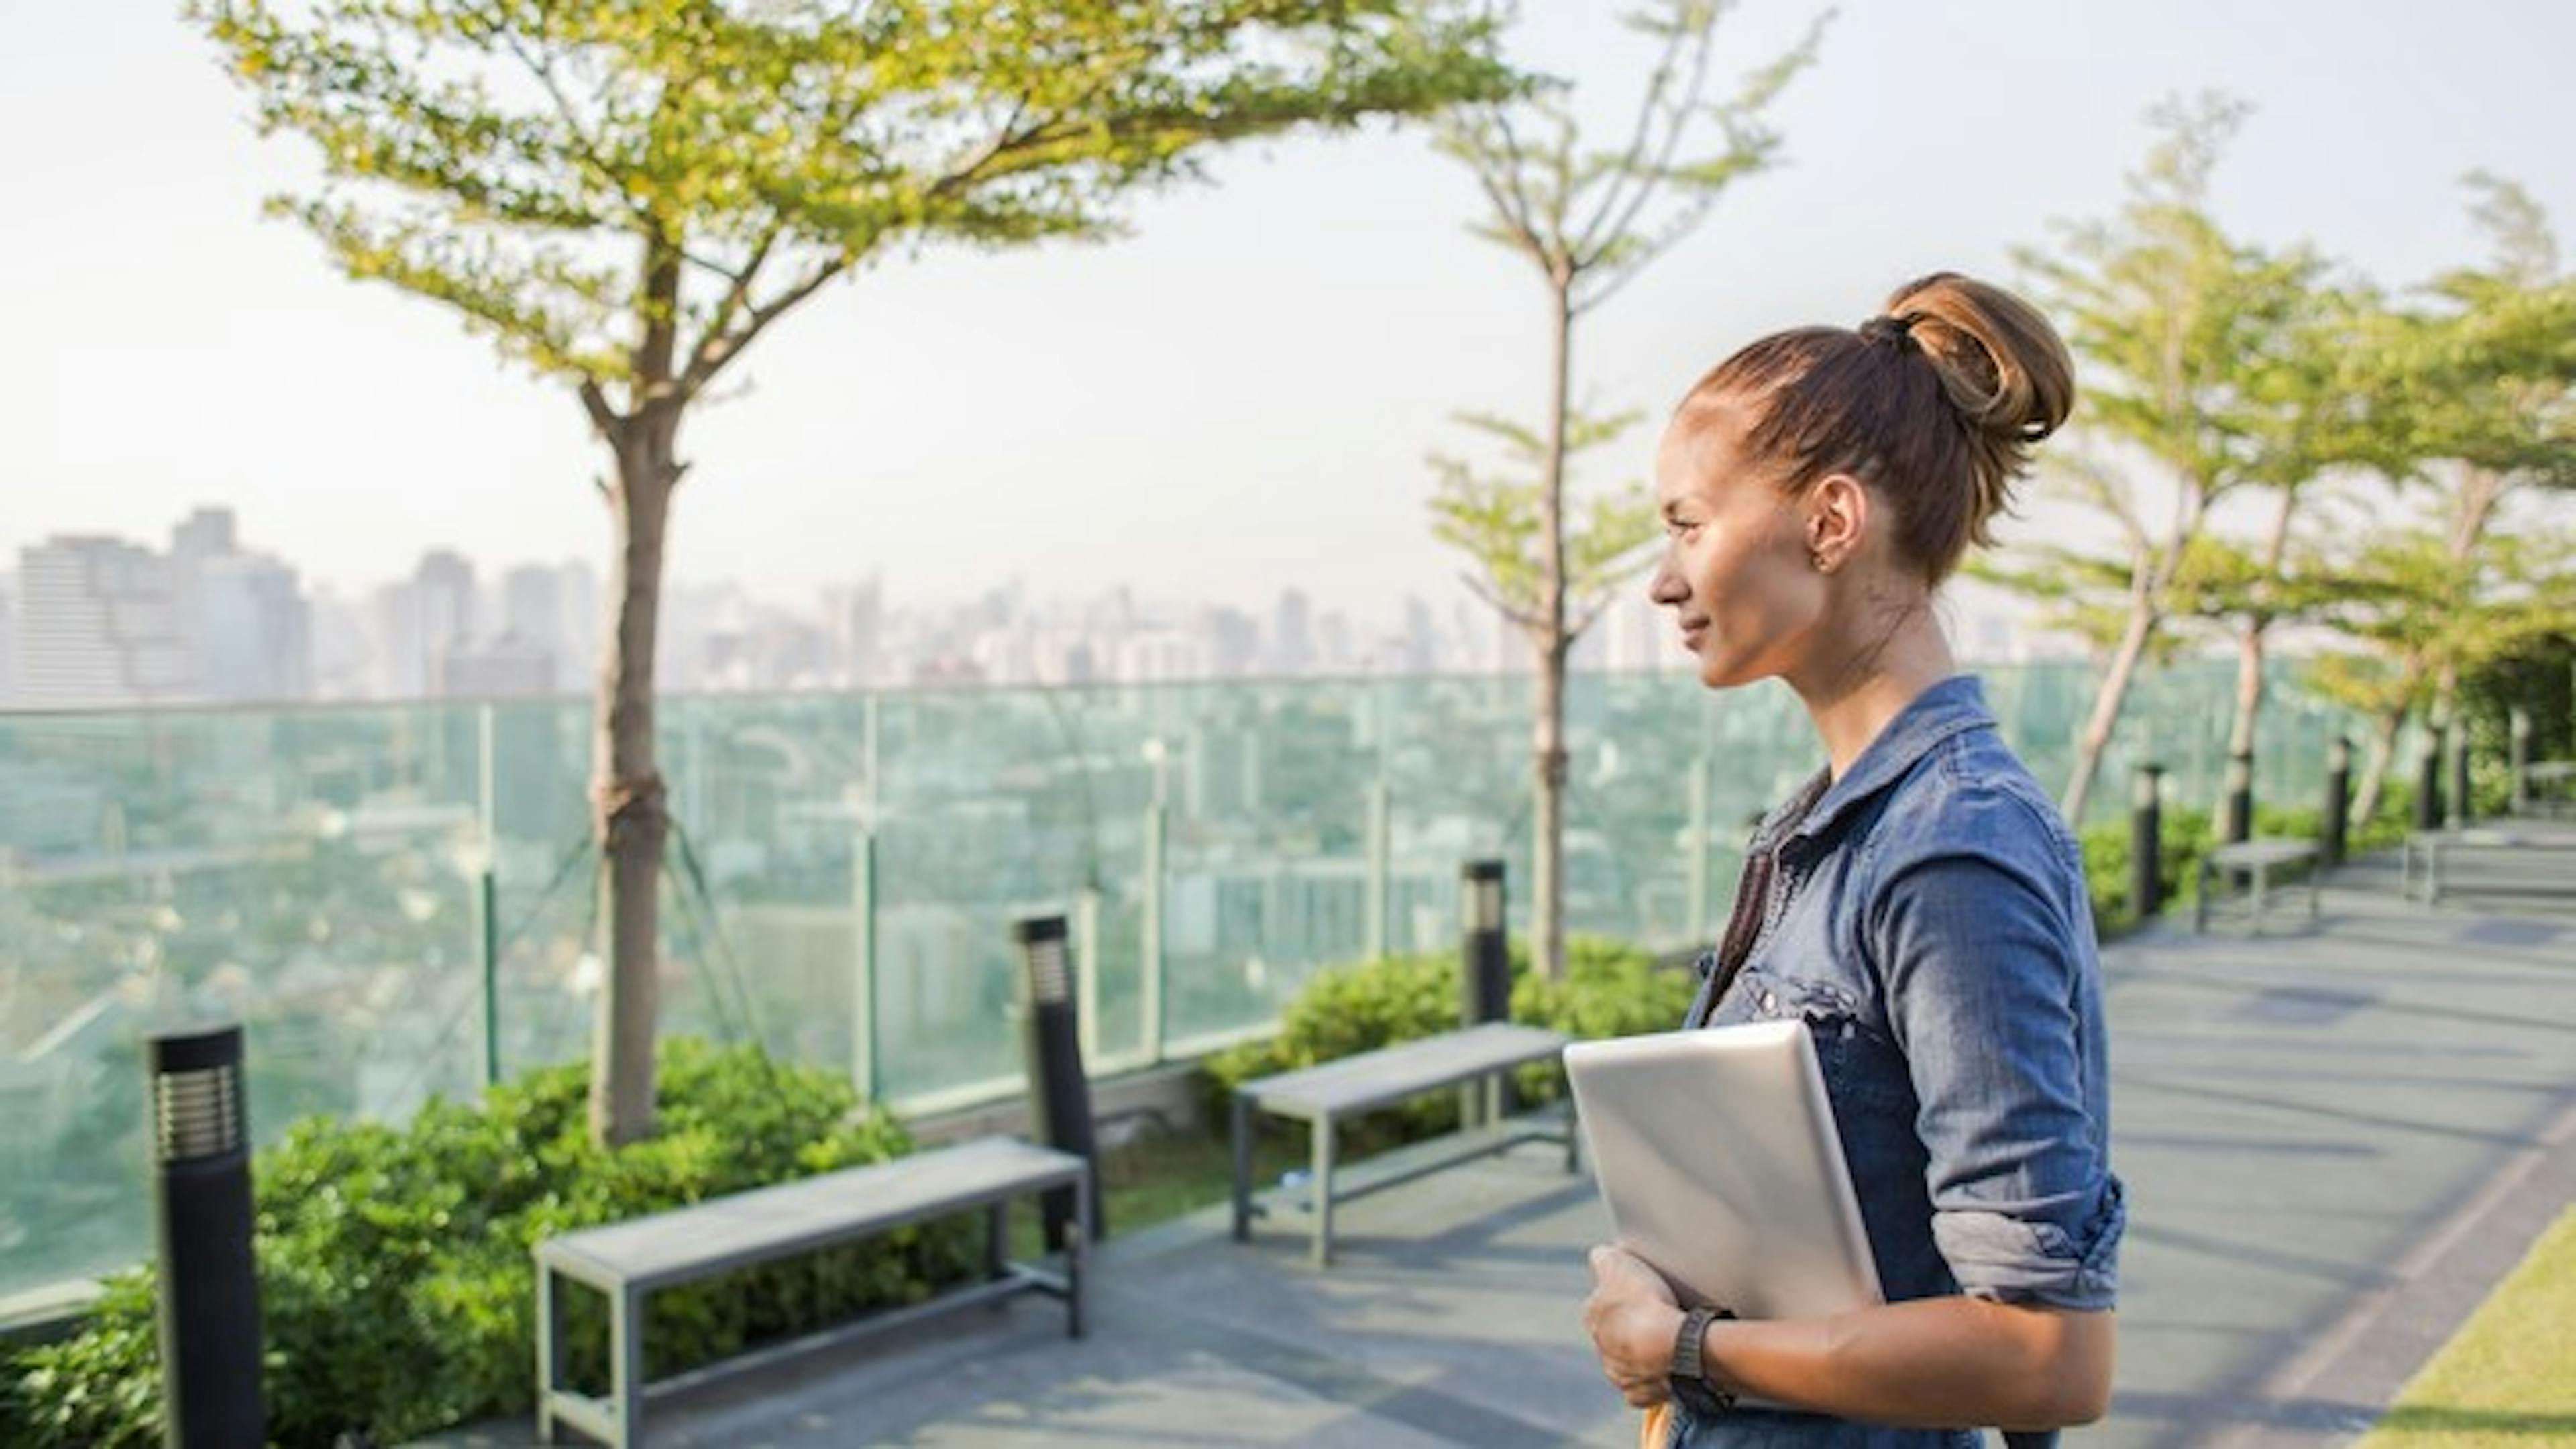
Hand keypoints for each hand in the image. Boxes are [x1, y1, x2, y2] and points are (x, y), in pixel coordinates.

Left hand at [1583, 1244, 1684, 1408]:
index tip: (1641, 1293)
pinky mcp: (1638, 1393)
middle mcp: (1600, 1347)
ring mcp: (1618, 1373)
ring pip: (1627, 1361)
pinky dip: (1653, 1378)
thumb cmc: (1644, 1302)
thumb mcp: (1619, 1263)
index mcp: (1592, 1316)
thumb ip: (1603, 1258)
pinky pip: (1644, 1387)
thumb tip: (1599, 1255)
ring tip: (1665, 1342)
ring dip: (1640, 1353)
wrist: (1671, 1347)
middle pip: (1614, 1334)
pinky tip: (1667, 1367)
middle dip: (1630, 1327)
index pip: (1601, 1303)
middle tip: (1655, 1317)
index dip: (1621, 1296)